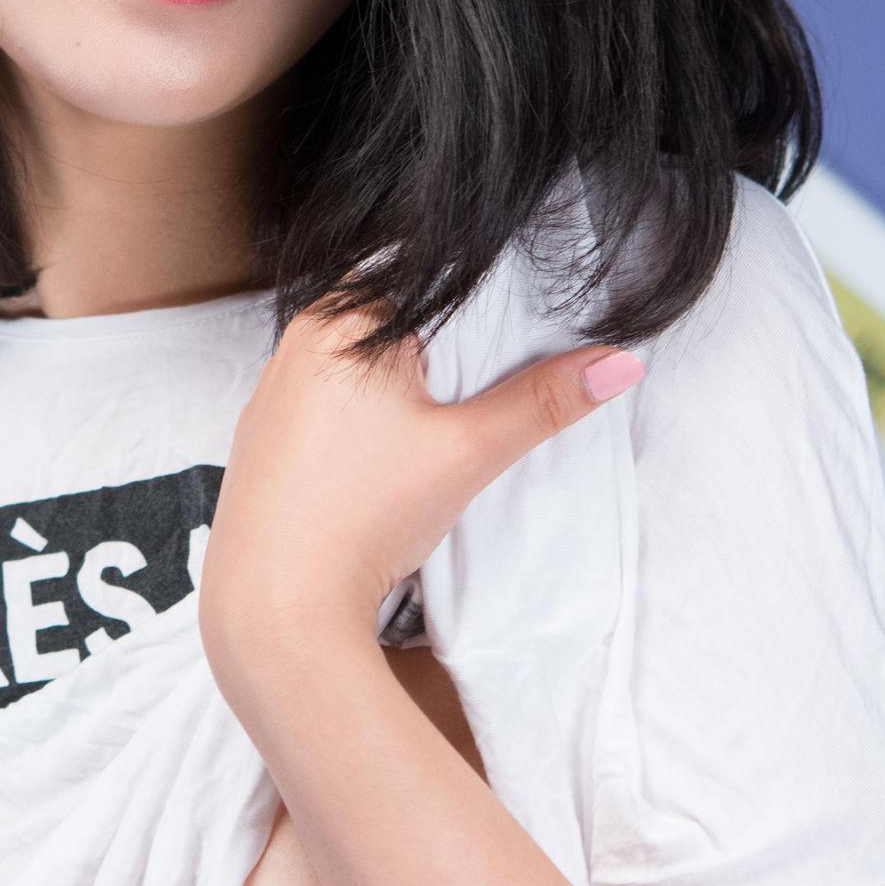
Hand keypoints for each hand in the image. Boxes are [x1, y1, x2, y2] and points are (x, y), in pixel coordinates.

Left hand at [198, 297, 644, 677]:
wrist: (278, 607)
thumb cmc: (363, 519)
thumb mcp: (469, 453)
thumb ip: (543, 401)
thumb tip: (619, 362)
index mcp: (337, 322)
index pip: (424, 278)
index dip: (479, 300)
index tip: (522, 328)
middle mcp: (294, 344)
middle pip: (392, 322)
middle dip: (445, 349)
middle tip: (493, 382)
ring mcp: (273, 393)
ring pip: (359, 367)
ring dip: (403, 386)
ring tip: (442, 427)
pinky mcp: (265, 440)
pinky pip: (327, 405)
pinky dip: (364, 418)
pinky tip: (389, 456)